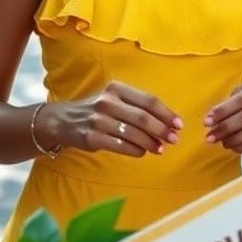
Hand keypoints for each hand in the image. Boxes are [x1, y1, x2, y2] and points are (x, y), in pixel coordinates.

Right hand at [39, 81, 182, 156]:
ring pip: (132, 133)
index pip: (148, 101)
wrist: (62, 120)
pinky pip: (119, 145)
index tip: (179, 125)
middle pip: (143, 118)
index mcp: (117, 88)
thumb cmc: (98, 110)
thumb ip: (138, 107)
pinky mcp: (90, 137)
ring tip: (160, 149)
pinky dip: (135, 150)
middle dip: (162, 130)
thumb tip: (169, 123)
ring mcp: (98, 120)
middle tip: (174, 140)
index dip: (166, 113)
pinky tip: (142, 152)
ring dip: (151, 143)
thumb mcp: (115, 99)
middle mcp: (107, 101)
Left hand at [204, 84, 241, 166]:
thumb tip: (209, 118)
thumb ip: (226, 106)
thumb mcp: (240, 103)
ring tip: (220, 142)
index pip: (241, 99)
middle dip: (225, 127)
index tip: (207, 121)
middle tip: (209, 136)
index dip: (223, 110)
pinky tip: (233, 147)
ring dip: (232, 139)